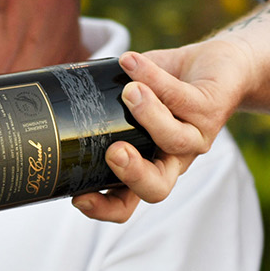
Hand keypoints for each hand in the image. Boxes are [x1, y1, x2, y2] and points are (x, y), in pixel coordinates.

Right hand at [72, 43, 252, 222]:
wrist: (220, 66)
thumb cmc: (167, 86)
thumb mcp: (127, 99)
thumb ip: (98, 102)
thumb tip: (49, 91)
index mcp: (148, 165)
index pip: (125, 203)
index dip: (103, 209)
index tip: (77, 197)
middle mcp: (172, 159)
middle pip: (157, 188)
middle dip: (134, 175)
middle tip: (113, 152)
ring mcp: (195, 137)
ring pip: (175, 141)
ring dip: (150, 115)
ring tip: (129, 90)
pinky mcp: (210, 109)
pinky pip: (180, 97)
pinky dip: (153, 76)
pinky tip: (131, 62)